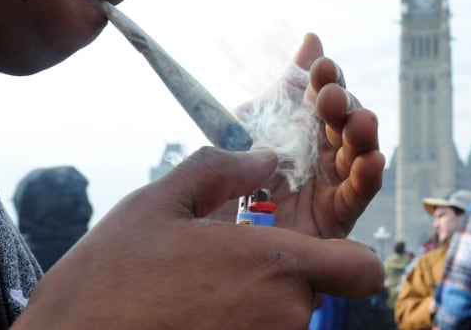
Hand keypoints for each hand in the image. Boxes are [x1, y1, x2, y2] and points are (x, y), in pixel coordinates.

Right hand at [13, 148, 382, 327]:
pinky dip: (236, 319)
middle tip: (223, 259)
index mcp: (273, 266)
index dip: (349, 257)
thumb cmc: (109, 281)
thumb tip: (264, 157)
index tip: (317, 248)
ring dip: (254, 297)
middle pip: (315, 289)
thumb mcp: (157, 206)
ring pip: (283, 314)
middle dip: (279, 272)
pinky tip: (190, 309)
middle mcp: (282, 316)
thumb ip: (219, 171)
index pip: (360, 268)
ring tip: (196, 283)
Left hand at [230, 32, 384, 237]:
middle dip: (342, 104)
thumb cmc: (234, 168)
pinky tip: (371, 160)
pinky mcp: (336, 217)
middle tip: (328, 96)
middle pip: (345, 120)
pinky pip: (359, 195)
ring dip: (362, 134)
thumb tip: (313, 37)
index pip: (326, 94)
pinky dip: (368, 176)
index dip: (328, 78)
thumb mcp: (255, 119)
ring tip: (359, 121)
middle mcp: (323, 150)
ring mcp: (332, 182)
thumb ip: (288, 84)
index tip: (320, 66)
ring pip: (359, 153)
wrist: (213, 224)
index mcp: (306, 124)